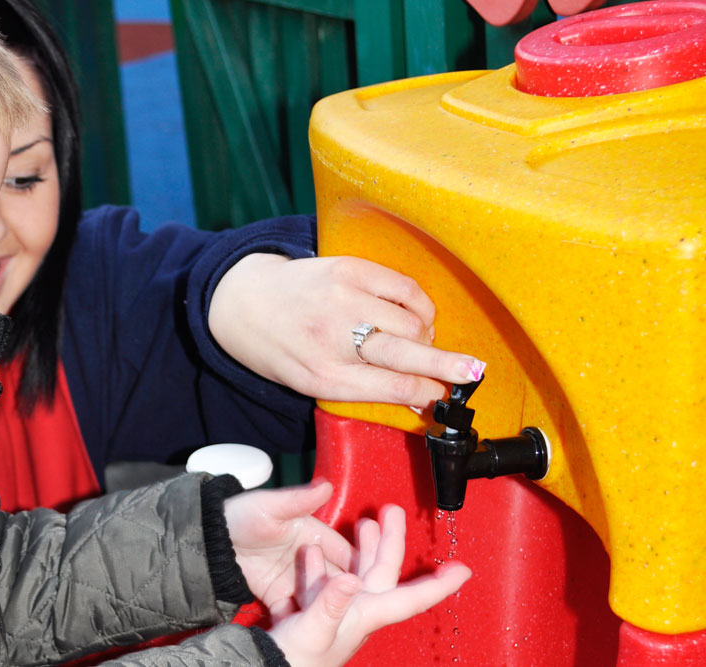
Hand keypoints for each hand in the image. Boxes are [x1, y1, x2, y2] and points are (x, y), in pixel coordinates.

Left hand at [209, 253, 485, 407]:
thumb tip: (422, 394)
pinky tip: (415, 314)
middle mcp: (335, 338)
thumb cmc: (284, 350)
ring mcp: (343, 299)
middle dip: (446, 365)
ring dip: (426, 334)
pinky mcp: (349, 269)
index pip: (390, 388)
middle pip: (406, 353)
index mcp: (325, 376)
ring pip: (412, 320)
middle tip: (473, 371)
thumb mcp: (314, 383)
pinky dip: (420, 304)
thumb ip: (363, 390)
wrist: (246, 303)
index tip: (446, 394)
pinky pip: (405, 288)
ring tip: (420, 340)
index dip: (425, 392)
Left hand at [223, 481, 355, 617]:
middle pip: (337, 581)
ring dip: (324, 610)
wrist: (210, 538)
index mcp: (315, 535)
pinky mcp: (278, 596)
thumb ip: (299, 499)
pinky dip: (299, 622)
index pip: (346, 554)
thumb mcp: (271, 506)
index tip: (365, 582)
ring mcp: (295, 579)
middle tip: (349, 608)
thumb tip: (326, 485)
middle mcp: (310, 559)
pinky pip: (294, 612)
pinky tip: (302, 631)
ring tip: (328, 622)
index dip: (358, 567)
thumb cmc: (242, 514)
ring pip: (319, 599)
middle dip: (345, 595)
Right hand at [268, 504, 470, 666]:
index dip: (439, 585)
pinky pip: (327, 581)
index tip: (463, 570)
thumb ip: (329, 603)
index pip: (411, 598)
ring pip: (357, 572)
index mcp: (364, 614)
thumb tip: (348, 579)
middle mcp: (357, 611)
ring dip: (362, 547)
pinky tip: (313, 552)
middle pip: (383, 572)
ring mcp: (338, 611)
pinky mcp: (316, 611)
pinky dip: (324, 562)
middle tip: (392, 512)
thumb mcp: (311, 629)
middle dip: (391, 541)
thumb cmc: (294, 659)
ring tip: (364, 523)